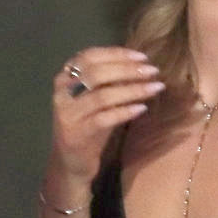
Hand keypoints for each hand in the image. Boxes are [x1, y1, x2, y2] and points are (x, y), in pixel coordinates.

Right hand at [48, 47, 163, 186]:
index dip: (116, 54)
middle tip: (152, 71)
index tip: (142, 57)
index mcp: (64, 80)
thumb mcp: (93, 100)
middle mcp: (62, 94)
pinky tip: (142, 108)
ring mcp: (68, 115)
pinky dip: (125, 111)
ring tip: (155, 87)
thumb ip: (107, 82)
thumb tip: (138, 64)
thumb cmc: (87, 127)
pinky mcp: (78, 135)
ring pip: (102, 96)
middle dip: (128, 70)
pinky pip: (104, 118)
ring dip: (133, 90)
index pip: (89, 57)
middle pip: (96, 74)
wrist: (70, 163)